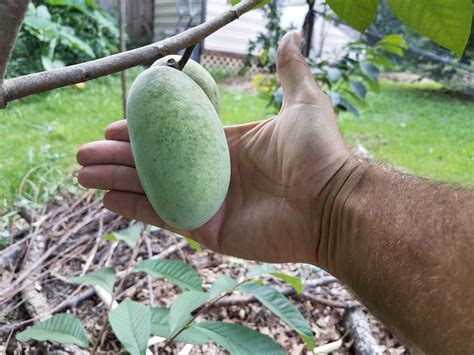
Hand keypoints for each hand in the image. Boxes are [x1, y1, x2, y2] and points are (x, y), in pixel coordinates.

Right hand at [77, 32, 356, 264]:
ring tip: (83, 173)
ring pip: (152, 189)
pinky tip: (106, 199)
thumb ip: (290, 71)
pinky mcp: (208, 228)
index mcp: (228, 144)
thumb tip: (290, 34)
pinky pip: (164, 217)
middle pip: (155, 163)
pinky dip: (134, 209)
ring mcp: (209, 202)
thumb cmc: (320, 155)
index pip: (175, 137)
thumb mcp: (303, 102)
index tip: (113, 125)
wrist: (333, 204)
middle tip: (84, 151)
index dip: (143, 132)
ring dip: (116, 181)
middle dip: (118, 157)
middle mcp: (214, 172)